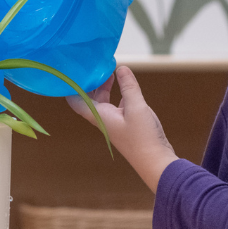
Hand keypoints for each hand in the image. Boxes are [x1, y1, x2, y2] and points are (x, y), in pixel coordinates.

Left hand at [67, 66, 177, 192]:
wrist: (155, 162)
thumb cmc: (143, 138)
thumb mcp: (136, 107)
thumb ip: (128, 87)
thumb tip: (121, 68)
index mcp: (99, 116)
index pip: (76, 100)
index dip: (71, 87)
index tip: (73, 72)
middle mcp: (103, 120)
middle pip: (89, 99)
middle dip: (90, 82)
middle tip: (95, 66)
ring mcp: (113, 123)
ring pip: (102, 102)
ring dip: (104, 87)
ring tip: (109, 72)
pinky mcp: (124, 125)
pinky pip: (115, 106)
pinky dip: (116, 94)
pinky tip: (124, 86)